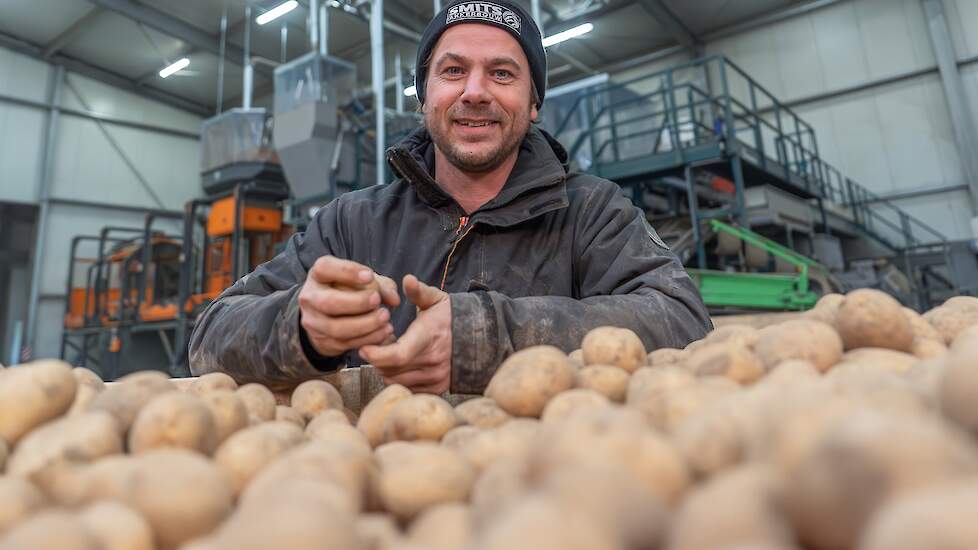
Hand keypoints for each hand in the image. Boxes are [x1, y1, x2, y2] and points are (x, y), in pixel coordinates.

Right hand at [299, 256, 399, 357]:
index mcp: (318, 275)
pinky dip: (366, 339)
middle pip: (328, 302)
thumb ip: (381, 285)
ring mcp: (313, 321)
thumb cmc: (349, 290)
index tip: (369, 276)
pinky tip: (383, 333)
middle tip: (377, 300)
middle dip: (356, 303)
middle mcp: (310, 297)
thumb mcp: (362, 280)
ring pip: (336, 328)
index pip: (325, 268)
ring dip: (364, 324)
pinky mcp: (322, 341)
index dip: (347, 272)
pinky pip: (344, 343)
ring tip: (385, 318)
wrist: (329, 315)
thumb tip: (394, 299)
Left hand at [360, 274, 451, 393]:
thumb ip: (419, 291)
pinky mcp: (438, 387)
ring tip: (392, 352)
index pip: (398, 355)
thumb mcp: (436, 299)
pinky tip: (403, 364)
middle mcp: (433, 360)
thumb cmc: (451, 316)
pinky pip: (407, 388)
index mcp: (429, 337)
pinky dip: (399, 378)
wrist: (478, 336)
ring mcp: (436, 377)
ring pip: (395, 381)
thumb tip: (407, 279)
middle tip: (381, 343)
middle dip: (378, 359)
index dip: (377, 354)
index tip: (363, 349)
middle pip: (390, 369)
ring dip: (387, 369)